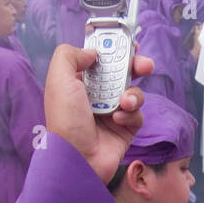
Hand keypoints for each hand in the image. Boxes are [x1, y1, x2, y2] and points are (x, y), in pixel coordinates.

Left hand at [44, 44, 152, 182]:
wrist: (77, 158)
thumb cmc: (66, 119)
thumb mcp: (58, 78)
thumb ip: (70, 55)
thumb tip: (92, 53)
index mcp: (79, 81)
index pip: (100, 59)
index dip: (114, 49)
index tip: (128, 43)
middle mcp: (96, 95)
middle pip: (122, 72)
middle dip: (135, 66)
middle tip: (145, 65)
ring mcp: (112, 112)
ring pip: (133, 92)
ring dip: (133, 94)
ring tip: (124, 103)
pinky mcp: (125, 129)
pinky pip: (137, 114)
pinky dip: (130, 115)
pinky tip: (118, 121)